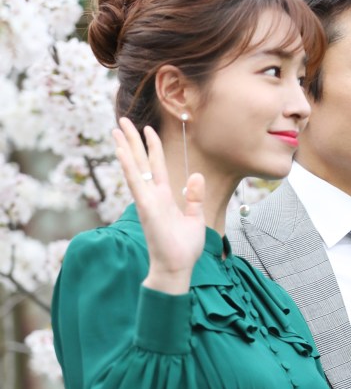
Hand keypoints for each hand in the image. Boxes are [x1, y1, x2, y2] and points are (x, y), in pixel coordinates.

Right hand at [113, 118, 205, 293]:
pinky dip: (128, 167)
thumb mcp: (195, 217)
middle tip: (122, 120)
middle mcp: (152, 196)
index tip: (148, 129)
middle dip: (132, 141)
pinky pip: (135, 184)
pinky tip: (121, 152)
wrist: (177, 268)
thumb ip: (194, 197)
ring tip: (116, 129)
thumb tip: (195, 176)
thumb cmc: (183, 248)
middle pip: (140, 162)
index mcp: (164, 197)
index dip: (153, 147)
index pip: (156, 166)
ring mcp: (147, 201)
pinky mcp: (145, 208)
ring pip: (134, 168)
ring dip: (125, 148)